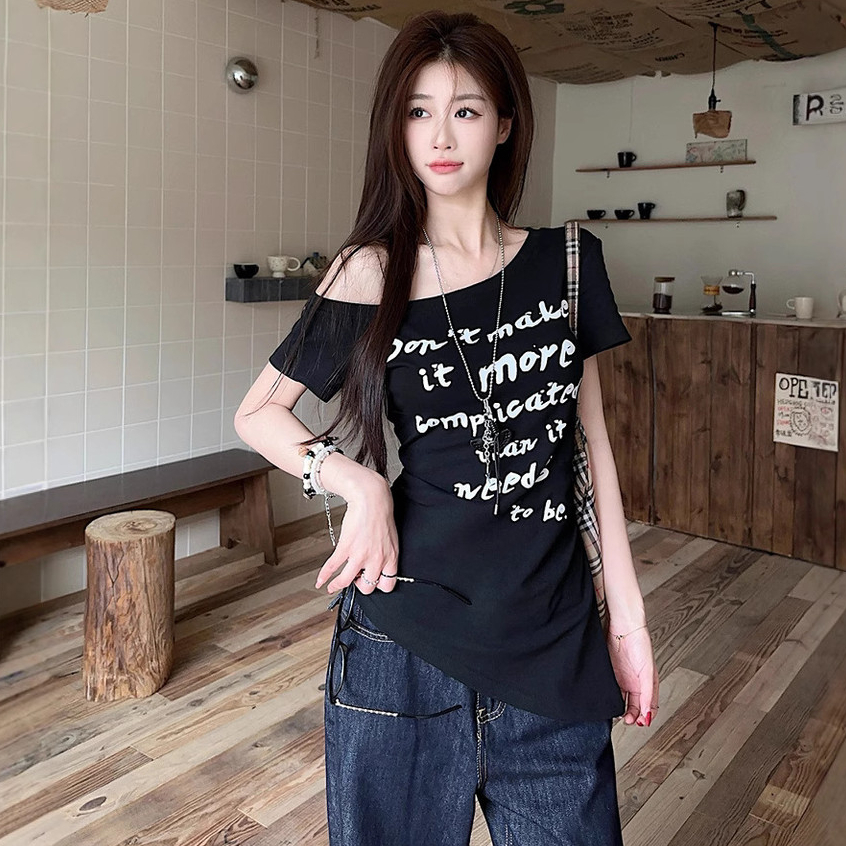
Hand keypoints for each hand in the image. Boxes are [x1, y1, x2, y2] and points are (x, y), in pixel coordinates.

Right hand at [313, 478, 398, 594]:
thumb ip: (386, 554)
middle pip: (368, 587)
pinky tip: (320, 581)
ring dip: (337, 586)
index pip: (387, 585)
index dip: (378, 586)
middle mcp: (376, 559)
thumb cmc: (382, 514)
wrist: (371, 498)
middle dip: (360, 585)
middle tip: (354, 579)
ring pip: (347, 581)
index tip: (371, 584)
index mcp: (391, 558)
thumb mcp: (392, 539)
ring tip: (332, 587)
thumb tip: (378, 564)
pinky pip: (332, 566)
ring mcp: (360, 555)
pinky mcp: (346, 547)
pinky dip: (324, 576)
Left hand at [607, 624, 657, 726]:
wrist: (623, 627)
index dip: (646, 717)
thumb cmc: (640, 644)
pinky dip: (611, 699)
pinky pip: (611, 691)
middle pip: (635, 706)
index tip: (640, 723)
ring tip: (619, 715)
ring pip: (623, 700)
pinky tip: (609, 703)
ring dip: (622, 709)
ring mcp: (623, 678)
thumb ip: (647, 694)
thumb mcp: (647, 673)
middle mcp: (636, 683)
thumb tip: (647, 714)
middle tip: (629, 721)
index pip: (648, 706)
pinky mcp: (611, 674)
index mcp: (648, 684)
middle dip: (633, 716)